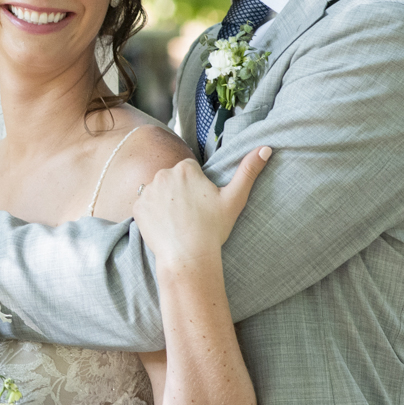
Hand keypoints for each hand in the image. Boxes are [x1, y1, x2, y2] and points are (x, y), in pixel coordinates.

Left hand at [131, 146, 271, 268]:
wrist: (187, 257)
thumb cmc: (213, 229)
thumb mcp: (234, 199)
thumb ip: (249, 170)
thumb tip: (266, 147)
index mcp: (186, 168)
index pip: (190, 170)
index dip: (197, 187)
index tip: (202, 204)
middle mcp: (163, 174)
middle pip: (172, 178)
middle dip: (180, 192)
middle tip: (191, 214)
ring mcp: (147, 191)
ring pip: (158, 191)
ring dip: (165, 201)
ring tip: (178, 221)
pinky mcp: (137, 207)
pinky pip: (145, 205)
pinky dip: (152, 214)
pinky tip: (164, 226)